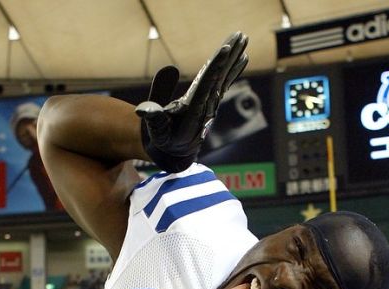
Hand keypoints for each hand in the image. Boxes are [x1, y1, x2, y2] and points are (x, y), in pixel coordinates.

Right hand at [136, 32, 248, 172]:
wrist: (175, 153)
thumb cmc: (162, 139)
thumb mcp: (154, 130)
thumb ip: (152, 117)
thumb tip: (144, 108)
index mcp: (193, 112)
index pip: (206, 85)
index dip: (216, 67)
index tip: (226, 50)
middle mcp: (206, 106)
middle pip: (220, 76)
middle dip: (230, 56)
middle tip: (241, 36)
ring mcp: (211, 102)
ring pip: (225, 76)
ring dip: (234, 58)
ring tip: (244, 39)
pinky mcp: (211, 100)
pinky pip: (225, 81)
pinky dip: (234, 69)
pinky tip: (243, 56)